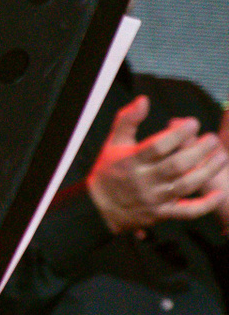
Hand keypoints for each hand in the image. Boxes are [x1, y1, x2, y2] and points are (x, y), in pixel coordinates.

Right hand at [85, 96, 228, 233]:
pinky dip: (204, 205)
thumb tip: (144, 100)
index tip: (193, 123)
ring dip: (207, 171)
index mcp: (132, 161)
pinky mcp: (161, 213)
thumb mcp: (113, 143)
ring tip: (221, 157)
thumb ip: (127, 120)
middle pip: (176, 166)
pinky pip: (186, 211)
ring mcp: (154, 198)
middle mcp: (143, 180)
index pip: (157, 146)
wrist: (98, 208)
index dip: (178, 134)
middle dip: (198, 151)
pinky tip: (219, 194)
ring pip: (185, 185)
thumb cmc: (108, 170)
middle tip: (212, 139)